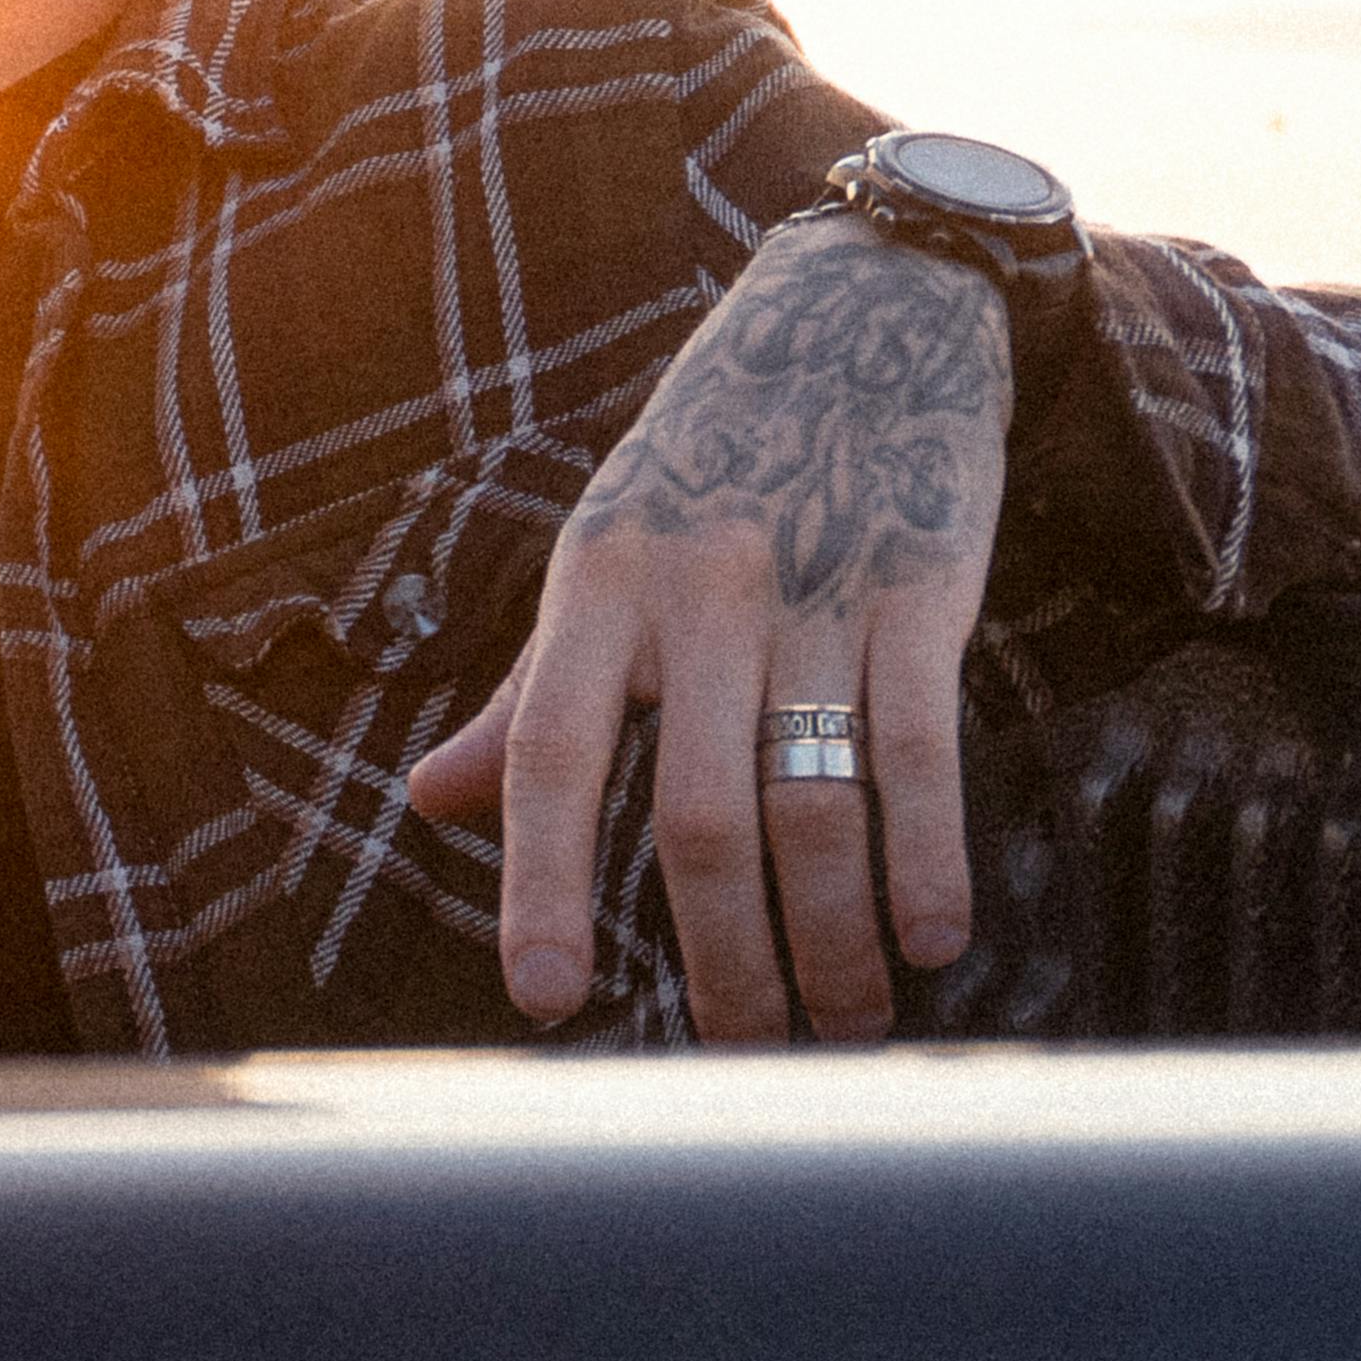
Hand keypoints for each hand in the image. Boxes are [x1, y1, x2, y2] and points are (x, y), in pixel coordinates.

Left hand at [404, 216, 1010, 1040]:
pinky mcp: (921, 586)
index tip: (545, 1000)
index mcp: (595, 586)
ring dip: (835, 938)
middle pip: (698, 816)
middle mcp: (694, 593)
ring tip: (845, 1021)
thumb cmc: (712, 458)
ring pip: (812, 803)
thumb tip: (426, 804)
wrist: (861, 310)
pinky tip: (934, 938)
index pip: (548, 753)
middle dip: (720, 957)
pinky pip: (921, 745)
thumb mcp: (599, 556)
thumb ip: (525, 692)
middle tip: (741, 1049)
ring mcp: (811, 591)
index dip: (540, 880)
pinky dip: (927, 857)